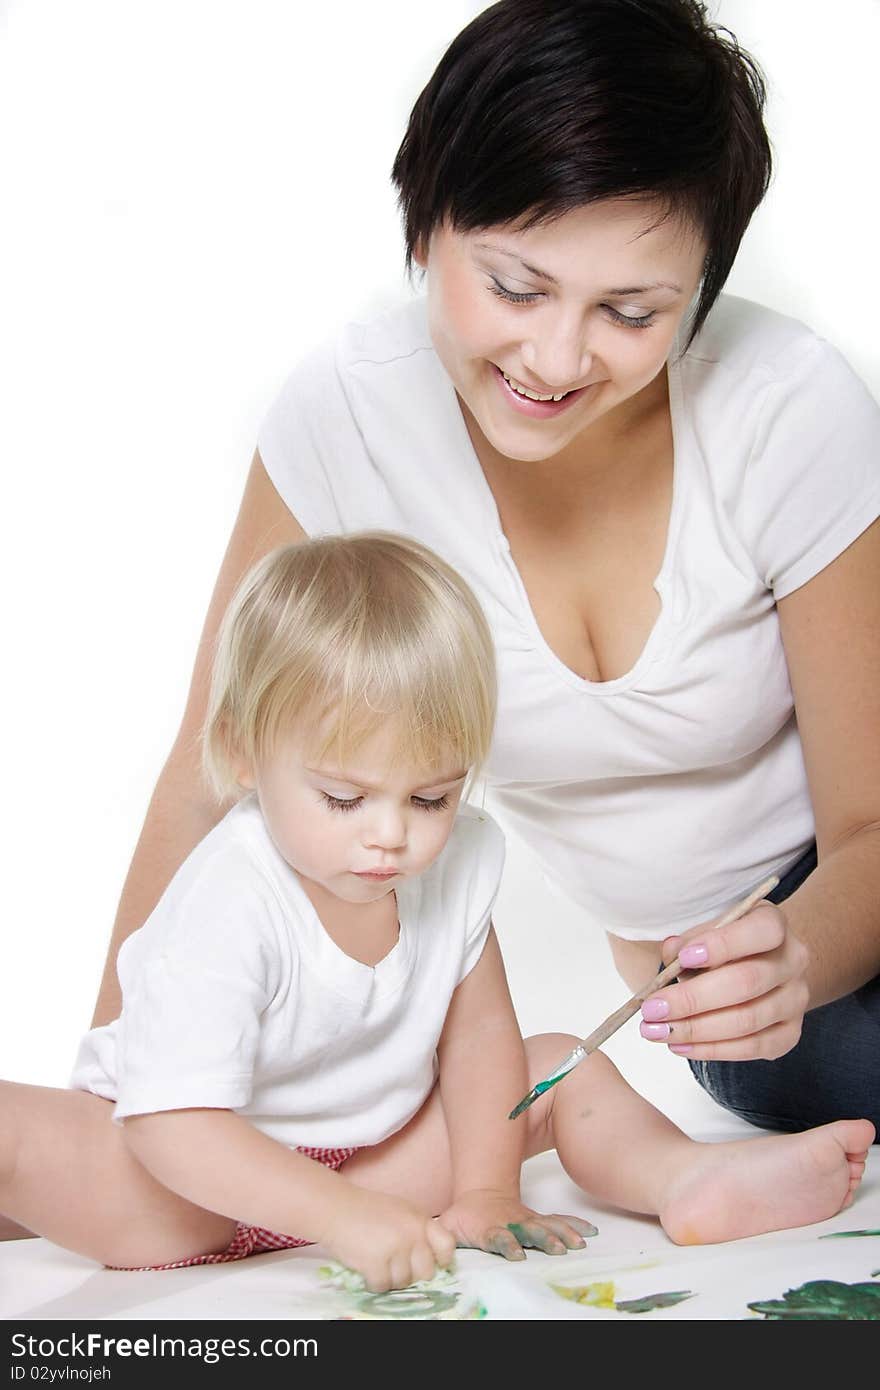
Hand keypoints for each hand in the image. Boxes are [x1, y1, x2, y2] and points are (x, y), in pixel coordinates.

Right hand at [321, 1188, 455, 1292]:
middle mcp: (412, 1234)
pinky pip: (383, 1286)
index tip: (430, 1263)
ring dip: (390, 1278)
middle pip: (426, 1272)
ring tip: (377, 1263)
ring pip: (403, 1282)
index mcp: (420, 1219)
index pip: (447, 1245)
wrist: (336, 1207)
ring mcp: (395, 1249)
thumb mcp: (400, 1211)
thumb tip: (432, 1259)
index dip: (441, 1259)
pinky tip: (367, 1268)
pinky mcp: (376, 1264)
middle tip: (395, 1265)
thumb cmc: (367, 1209)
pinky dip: (374, 1282)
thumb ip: (417, 1230)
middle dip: (411, 1273)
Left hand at [438, 1189, 595, 1259]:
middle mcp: (512, 1224)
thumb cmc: (464, 1217)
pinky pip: (558, 1221)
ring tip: (578, 1243)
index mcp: (490, 1228)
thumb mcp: (448, 1225)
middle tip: (558, 1249)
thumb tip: (433, 1249)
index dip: (507, 1244)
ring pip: (547, 1225)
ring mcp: (527, 1221)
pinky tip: (589, 1232)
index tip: (516, 1253)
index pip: (498, 1237)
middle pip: (529, 1231)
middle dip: (544, 1239)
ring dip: (563, 1233)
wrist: (481, 1195)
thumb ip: (441, 1237)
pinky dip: (574, 1225)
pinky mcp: (538, 1220)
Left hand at [639, 899, 809, 1060]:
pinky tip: (680, 1045)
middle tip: (652, 1009)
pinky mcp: (789, 1034)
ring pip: (747, 1020)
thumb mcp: (707, 932)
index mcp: (773, 924)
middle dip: (693, 999)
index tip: (682, 958)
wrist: (763, 968)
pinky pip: (751, 1048)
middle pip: (747, 982)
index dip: (722, 945)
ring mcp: (795, 1000)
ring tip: (656, 1031)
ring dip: (695, 1029)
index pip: (761, 931)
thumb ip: (689, 941)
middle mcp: (793, 961)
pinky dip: (711, 1049)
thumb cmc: (724, 947)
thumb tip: (672, 953)